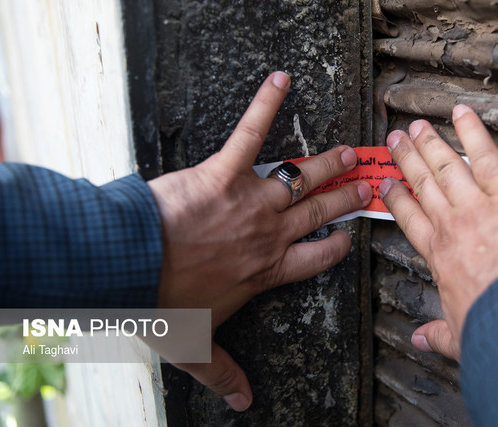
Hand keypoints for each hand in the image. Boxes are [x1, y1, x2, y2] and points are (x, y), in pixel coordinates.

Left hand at [147, 72, 371, 409]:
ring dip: (329, 163)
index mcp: (266, 271)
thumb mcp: (195, 346)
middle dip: (347, 199)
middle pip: (320, 214)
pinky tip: (280, 81)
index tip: (348, 236)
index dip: (336, 246)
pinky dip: (266, 104)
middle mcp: (269, 234)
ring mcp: (251, 201)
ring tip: (350, 151)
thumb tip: (242, 404)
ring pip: (303, 178)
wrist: (131, 267)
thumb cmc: (162, 303)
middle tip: (367, 186)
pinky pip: (251, 134)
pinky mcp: (225, 173)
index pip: (316, 258)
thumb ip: (223, 373)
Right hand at [379, 104, 497, 360]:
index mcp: (437, 255)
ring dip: (429, 143)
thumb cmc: (489, 329)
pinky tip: (462, 112)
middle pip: (422, 184)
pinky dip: (473, 131)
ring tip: (417, 126)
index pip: (410, 218)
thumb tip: (420, 341)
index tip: (386, 183)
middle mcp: (450, 224)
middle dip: (407, 159)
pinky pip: (486, 156)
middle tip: (395, 140)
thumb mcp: (458, 337)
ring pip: (445, 166)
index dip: (396, 197)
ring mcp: (475, 205)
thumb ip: (437, 334)